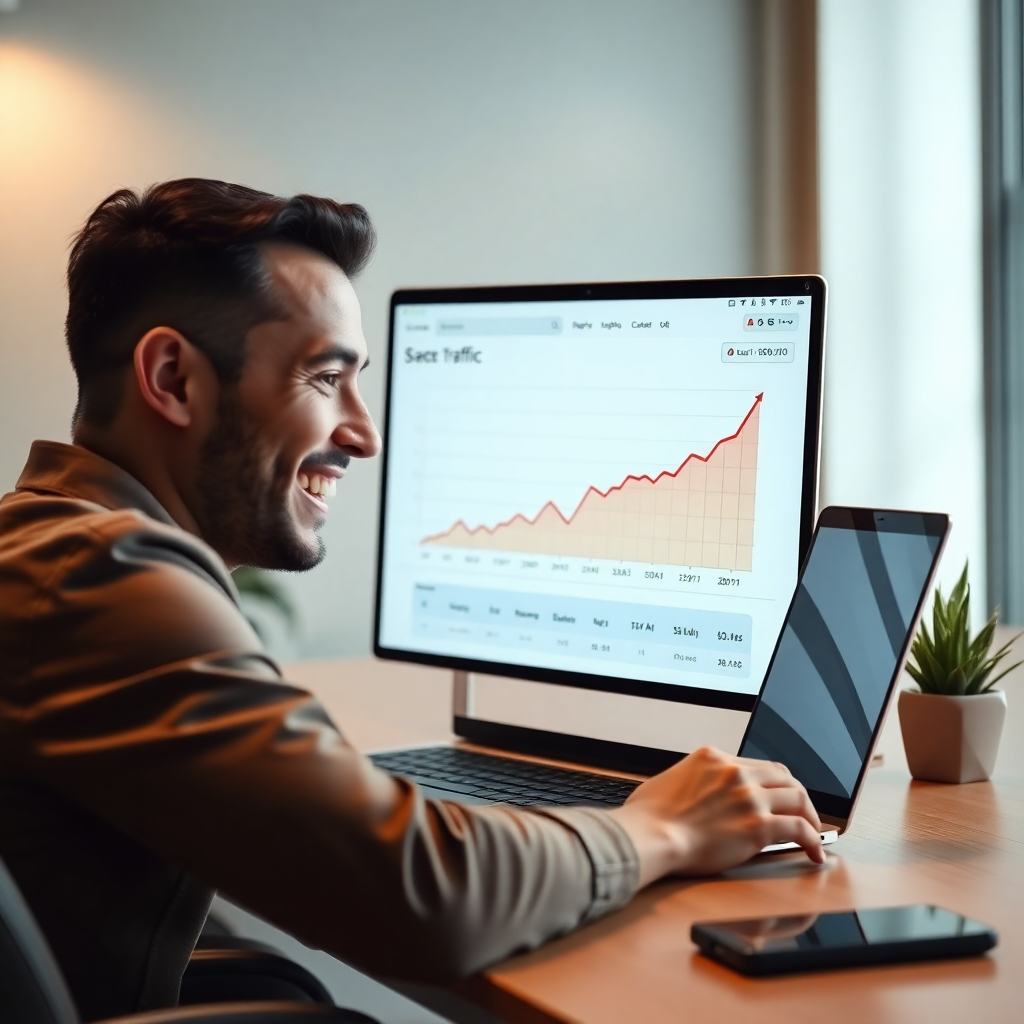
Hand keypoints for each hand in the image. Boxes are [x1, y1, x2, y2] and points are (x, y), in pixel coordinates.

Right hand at [607, 747, 823, 885]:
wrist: (651, 836)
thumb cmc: (649, 816)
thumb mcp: (669, 780)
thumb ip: (690, 781)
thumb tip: (691, 793)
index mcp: (713, 758)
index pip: (756, 765)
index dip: (772, 783)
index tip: (775, 796)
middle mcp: (735, 772)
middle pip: (783, 776)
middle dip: (796, 794)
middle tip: (802, 811)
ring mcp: (749, 797)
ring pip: (798, 798)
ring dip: (810, 814)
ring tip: (813, 829)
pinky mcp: (758, 826)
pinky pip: (800, 829)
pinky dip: (813, 839)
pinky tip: (815, 851)